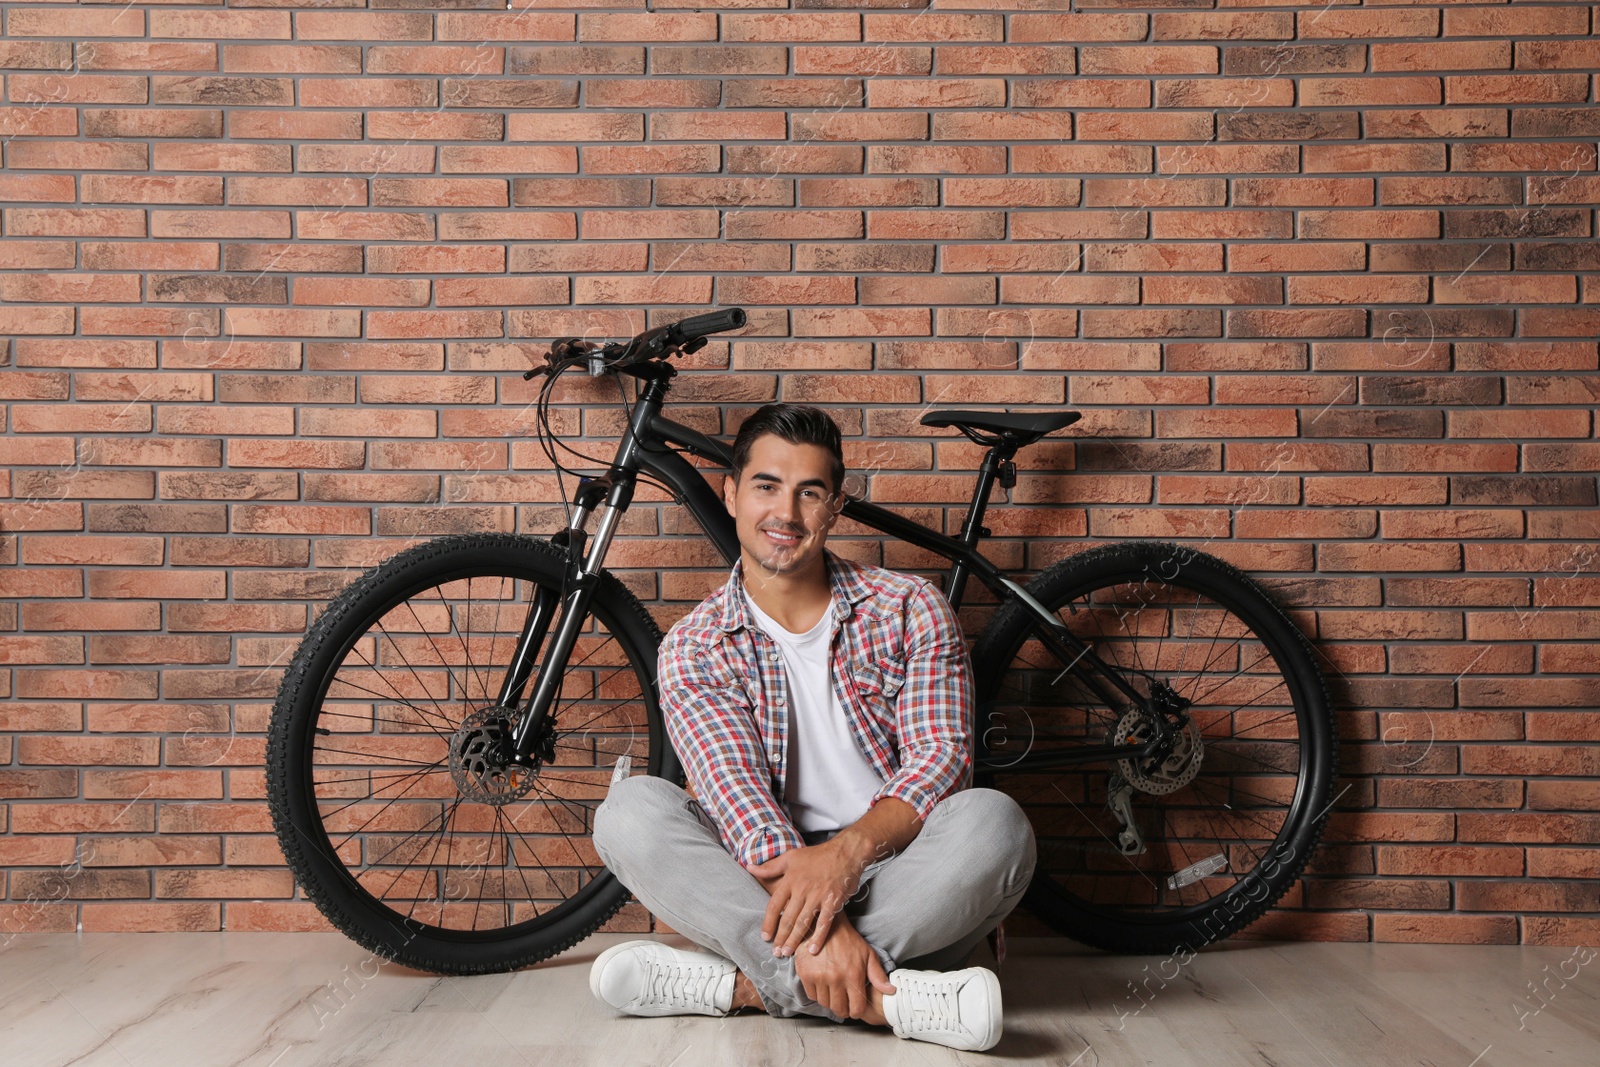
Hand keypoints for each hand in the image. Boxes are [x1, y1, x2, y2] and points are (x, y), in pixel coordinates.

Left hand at [747, 838, 865, 957]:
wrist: (845, 852)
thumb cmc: (817, 855)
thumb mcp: (790, 857)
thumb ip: (770, 867)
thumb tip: (749, 868)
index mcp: (790, 880)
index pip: (774, 906)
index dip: (768, 923)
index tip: (765, 937)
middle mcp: (802, 890)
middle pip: (788, 918)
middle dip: (780, 937)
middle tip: (776, 952)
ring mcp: (818, 897)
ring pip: (803, 923)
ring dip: (794, 940)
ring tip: (788, 953)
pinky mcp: (833, 902)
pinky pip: (824, 923)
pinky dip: (818, 937)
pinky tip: (812, 949)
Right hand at [792, 915, 895, 1021]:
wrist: (824, 924)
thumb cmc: (848, 940)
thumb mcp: (868, 954)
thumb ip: (878, 975)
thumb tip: (891, 991)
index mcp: (853, 976)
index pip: (856, 1009)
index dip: (856, 1011)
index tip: (855, 1007)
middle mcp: (836, 979)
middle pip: (839, 1010)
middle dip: (843, 1008)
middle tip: (843, 1001)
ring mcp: (819, 977)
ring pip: (825, 1004)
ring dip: (830, 1001)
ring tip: (833, 991)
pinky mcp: (805, 974)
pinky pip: (812, 995)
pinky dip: (817, 993)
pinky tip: (822, 984)